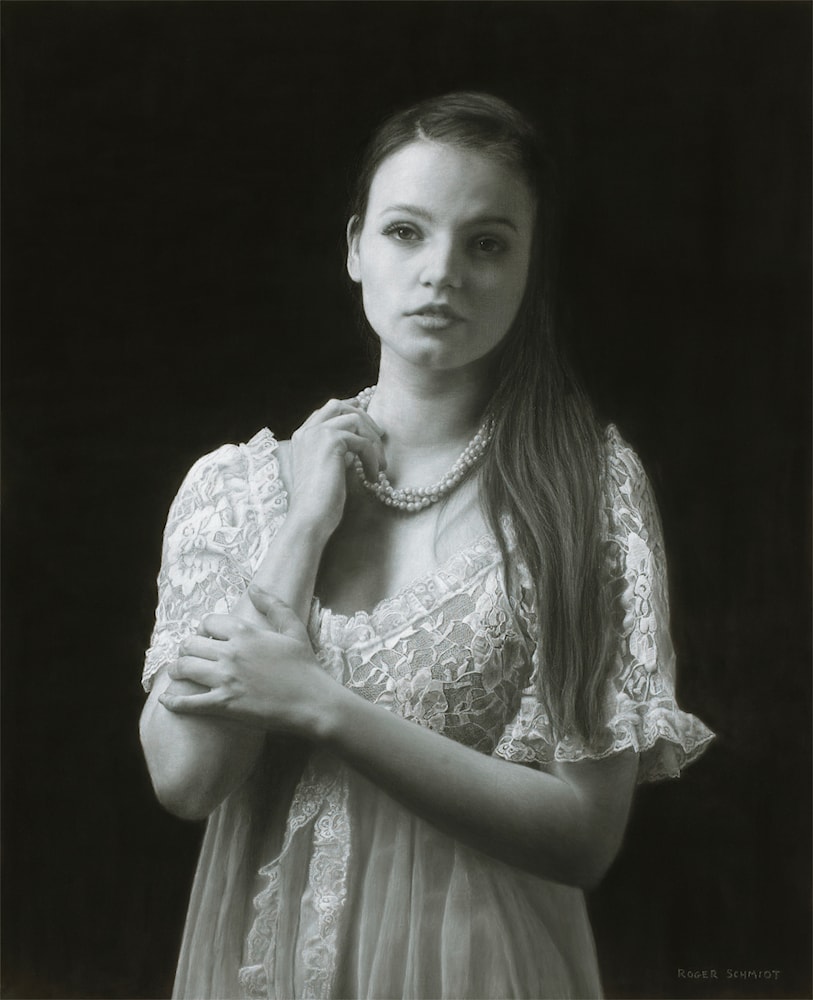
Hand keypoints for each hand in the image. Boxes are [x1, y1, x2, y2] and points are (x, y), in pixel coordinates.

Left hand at [159, 585, 328, 735]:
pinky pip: (187, 702)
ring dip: (177, 670)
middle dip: (187, 649)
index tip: (206, 638)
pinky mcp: (224, 705)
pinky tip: (166, 700)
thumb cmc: (305, 666)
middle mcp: (231, 652)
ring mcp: (225, 679)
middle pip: (190, 644)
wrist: (313, 702)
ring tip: (179, 673)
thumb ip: (273, 605)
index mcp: (245, 632)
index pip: (207, 622)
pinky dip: (172, 702)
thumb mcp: (293, 628)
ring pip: (184, 668)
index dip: (204, 629)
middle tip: (190, 656)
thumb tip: (253, 587)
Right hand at [287, 396, 385, 538]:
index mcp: (302, 436)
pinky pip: (362, 440)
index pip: (327, 411)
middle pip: (339, 405)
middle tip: (380, 437)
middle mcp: (306, 431)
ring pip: (354, 418)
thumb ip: (339, 452)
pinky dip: (373, 456)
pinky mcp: (331, 441)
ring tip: (379, 464)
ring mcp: (317, 434)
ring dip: (372, 440)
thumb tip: (358, 444)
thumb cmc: (320, 502)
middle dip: (363, 418)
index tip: (369, 424)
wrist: (310, 517)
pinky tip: (373, 475)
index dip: (350, 412)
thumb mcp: (329, 469)